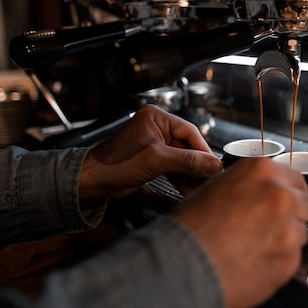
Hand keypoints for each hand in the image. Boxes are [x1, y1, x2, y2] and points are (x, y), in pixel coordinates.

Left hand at [78, 105, 222, 201]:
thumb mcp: (156, 160)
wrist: (93, 180)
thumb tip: (212, 164)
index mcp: (157, 118)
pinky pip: (173, 167)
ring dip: (191, 174)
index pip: (190, 132)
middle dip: (198, 165)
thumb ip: (187, 161)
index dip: (203, 150)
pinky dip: (181, 178)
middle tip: (210, 178)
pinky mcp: (152, 159)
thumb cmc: (114, 163)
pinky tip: (188, 189)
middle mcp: (157, 128)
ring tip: (201, 187)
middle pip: (188, 146)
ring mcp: (155, 144)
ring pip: (182, 158)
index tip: (215, 165)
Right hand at [171, 157, 307, 307]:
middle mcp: (280, 196)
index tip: (280, 202)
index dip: (286, 192)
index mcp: (262, 171)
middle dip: (289, 214)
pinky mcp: (289, 260)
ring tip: (254, 246)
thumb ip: (248, 184)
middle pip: (302, 204)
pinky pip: (293, 258)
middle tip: (265, 226)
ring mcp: (288, 229)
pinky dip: (278, 261)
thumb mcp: (217, 186)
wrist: (184, 264)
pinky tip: (254, 261)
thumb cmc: (192, 227)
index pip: (295, 178)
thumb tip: (260, 190)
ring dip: (284, 238)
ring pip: (299, 232)